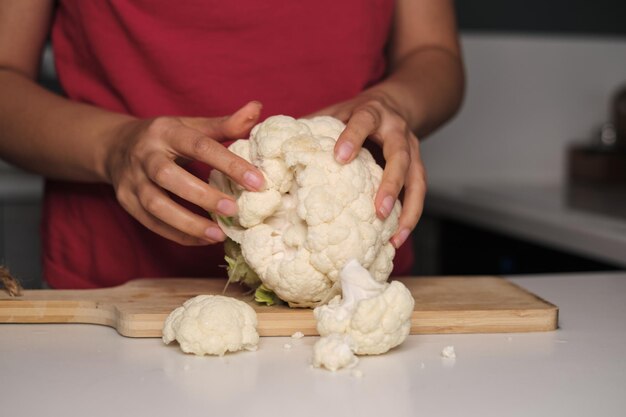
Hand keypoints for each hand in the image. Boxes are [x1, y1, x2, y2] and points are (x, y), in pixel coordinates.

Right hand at [105, 101, 265, 245]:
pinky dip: (179, 235)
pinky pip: (152, 223)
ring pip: (156, 204)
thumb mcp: (192, 126)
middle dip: (202, 196)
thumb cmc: (166, 138)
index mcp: (166, 131)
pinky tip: (204, 239)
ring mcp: (132, 180)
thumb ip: (225, 124)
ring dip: (188, 223)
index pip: (199, 145)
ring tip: (219, 234)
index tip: (257, 181)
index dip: (230, 164)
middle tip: (234, 209)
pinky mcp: (126, 202)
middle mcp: (145, 154)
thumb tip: (257, 108)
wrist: (116, 146)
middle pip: (168, 176)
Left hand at [311, 92, 426, 248]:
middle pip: (399, 156)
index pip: (363, 121)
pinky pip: (419, 193)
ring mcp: (413, 150)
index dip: (352, 137)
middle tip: (378, 210)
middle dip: (390, 183)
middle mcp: (397, 131)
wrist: (396, 103)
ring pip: (417, 179)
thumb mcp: (337, 111)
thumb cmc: (358, 113)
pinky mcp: (418, 167)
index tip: (339, 157)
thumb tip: (276, 144)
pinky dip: (411, 216)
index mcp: (372, 113)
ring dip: (407, 208)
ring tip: (394, 236)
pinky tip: (398, 237)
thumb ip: (313, 126)